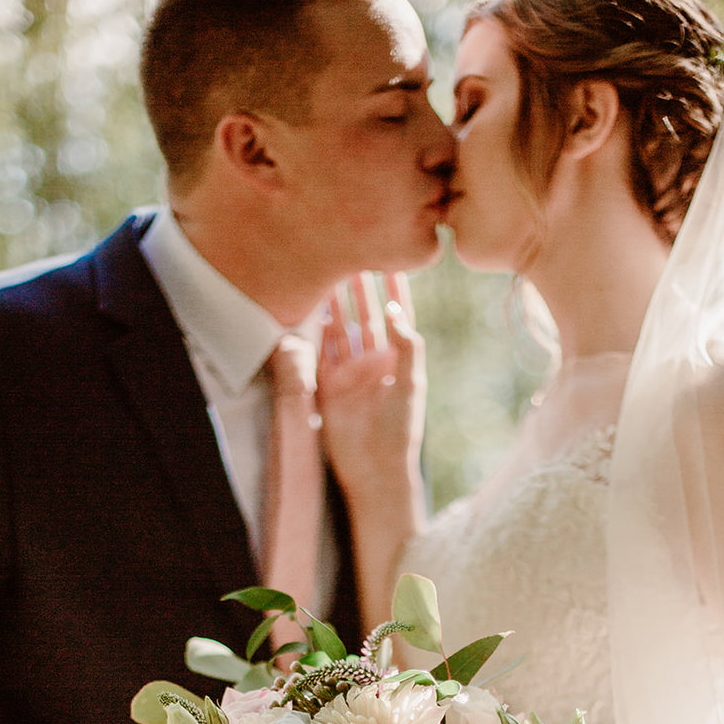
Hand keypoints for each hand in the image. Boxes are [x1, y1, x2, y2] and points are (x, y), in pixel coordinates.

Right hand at [316, 272, 425, 512]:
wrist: (376, 470)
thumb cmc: (400, 431)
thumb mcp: (410, 384)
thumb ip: (406, 345)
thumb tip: (394, 308)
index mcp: (398, 360)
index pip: (397, 316)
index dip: (396, 288)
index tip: (393, 258)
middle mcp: (373, 362)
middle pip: (365, 315)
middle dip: (361, 287)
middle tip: (354, 254)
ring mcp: (349, 372)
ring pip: (340, 329)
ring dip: (336, 303)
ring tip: (330, 270)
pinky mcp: (327, 386)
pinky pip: (319, 351)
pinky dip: (316, 330)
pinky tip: (313, 306)